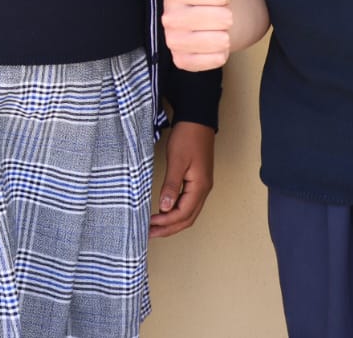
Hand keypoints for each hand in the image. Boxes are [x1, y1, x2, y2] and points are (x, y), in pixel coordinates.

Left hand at [150, 120, 214, 237]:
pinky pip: (188, 203)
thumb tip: (165, 208)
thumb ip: (171, 185)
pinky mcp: (197, 181)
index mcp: (200, 187)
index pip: (183, 214)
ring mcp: (202, 186)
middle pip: (188, 219)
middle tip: (150, 234)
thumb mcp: (177, 161)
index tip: (149, 226)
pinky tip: (164, 212)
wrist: (197, 120)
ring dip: (172, 222)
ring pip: (189, 213)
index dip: (166, 223)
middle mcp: (204, 190)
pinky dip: (176, 212)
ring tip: (155, 227)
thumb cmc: (187, 137)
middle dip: (169, 228)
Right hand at [161, 0, 232, 70]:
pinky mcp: (181, 61)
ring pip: (215, 41)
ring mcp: (173, 40)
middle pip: (218, 19)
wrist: (202, 15)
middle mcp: (168, 17)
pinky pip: (209, 62)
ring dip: (225, 35)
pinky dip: (219, 55)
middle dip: (226, 15)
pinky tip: (215, 45)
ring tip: (219, 29)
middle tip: (220, 13)